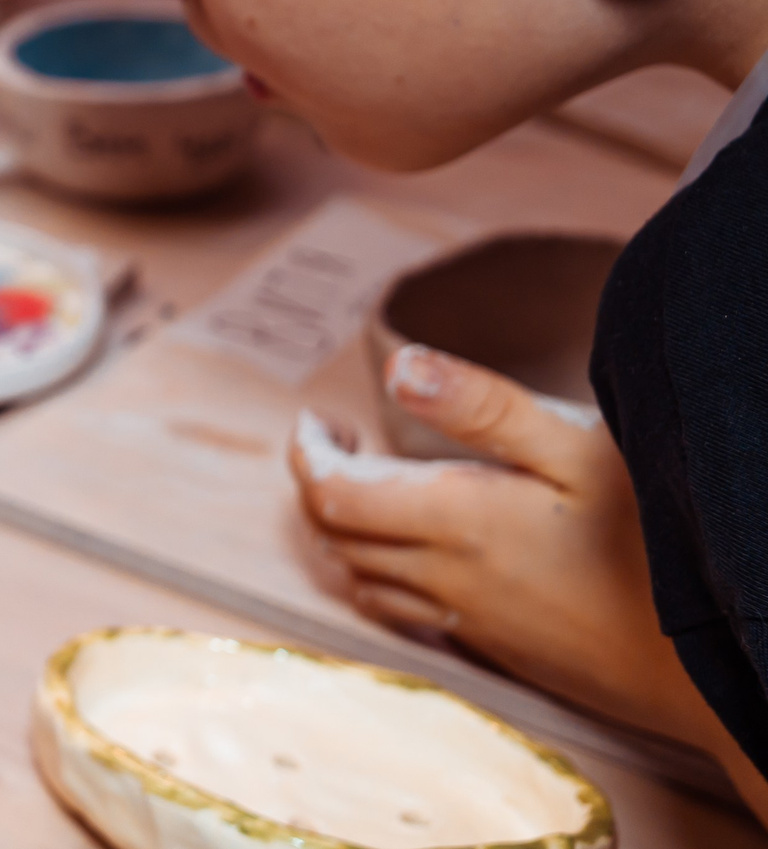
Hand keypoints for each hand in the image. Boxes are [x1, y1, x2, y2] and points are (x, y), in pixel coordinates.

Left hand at [290, 345, 703, 741]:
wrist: (720, 662)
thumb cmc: (660, 542)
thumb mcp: (579, 448)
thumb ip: (482, 406)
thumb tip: (396, 366)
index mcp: (457, 520)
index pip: (332, 494)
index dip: (309, 453)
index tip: (323, 419)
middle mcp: (449, 578)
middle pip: (337, 537)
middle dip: (321, 485)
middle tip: (344, 443)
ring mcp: (473, 623)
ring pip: (365, 580)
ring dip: (347, 533)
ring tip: (371, 488)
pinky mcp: (501, 651)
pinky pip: (408, 616)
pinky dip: (383, 578)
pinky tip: (418, 553)